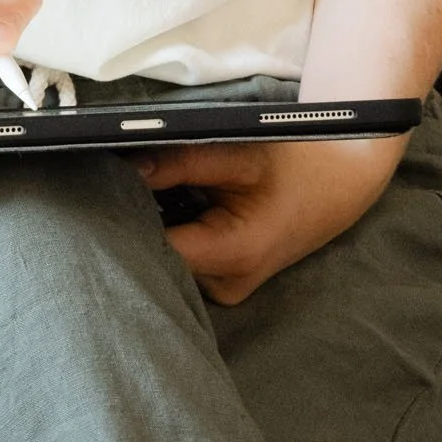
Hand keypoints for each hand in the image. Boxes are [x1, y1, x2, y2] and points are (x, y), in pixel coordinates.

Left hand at [133, 134, 406, 304]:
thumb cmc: (293, 162)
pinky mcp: (222, 283)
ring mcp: (223, 290)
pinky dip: (169, 232)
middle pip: (154, 257)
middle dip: (133, 218)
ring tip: (141, 187)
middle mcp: (223, 286)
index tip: (102, 183)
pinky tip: (166, 204)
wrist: (339, 183)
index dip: (124, 215)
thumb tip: (123, 165)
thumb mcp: (239, 151)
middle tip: (111, 178)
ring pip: (164, 260)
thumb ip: (181, 160)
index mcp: (231, 256)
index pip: (152, 248)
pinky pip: (179, 260)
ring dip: (151, 224)